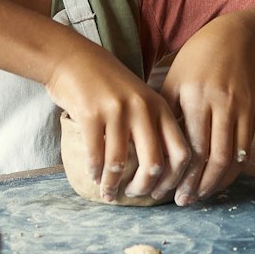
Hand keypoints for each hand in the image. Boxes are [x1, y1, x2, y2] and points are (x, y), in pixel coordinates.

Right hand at [46, 42, 191, 202]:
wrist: (73, 59)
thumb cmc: (108, 84)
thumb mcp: (140, 98)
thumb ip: (154, 126)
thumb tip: (161, 172)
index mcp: (160, 107)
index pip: (182, 152)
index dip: (174, 180)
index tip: (161, 193)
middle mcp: (143, 109)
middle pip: (154, 164)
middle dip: (144, 188)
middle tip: (133, 194)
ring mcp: (117, 111)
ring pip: (120, 164)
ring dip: (113, 185)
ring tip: (108, 193)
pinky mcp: (91, 114)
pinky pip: (96, 156)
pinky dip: (95, 173)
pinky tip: (94, 177)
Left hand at [158, 17, 254, 205]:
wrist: (236, 40)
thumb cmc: (195, 62)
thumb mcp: (173, 81)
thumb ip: (163, 114)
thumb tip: (147, 151)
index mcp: (192, 96)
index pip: (187, 145)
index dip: (177, 174)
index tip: (165, 191)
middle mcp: (218, 103)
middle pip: (211, 156)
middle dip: (196, 185)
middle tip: (183, 202)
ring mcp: (240, 108)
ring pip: (231, 157)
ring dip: (216, 183)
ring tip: (200, 196)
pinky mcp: (254, 112)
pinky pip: (246, 150)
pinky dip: (234, 170)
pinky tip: (220, 180)